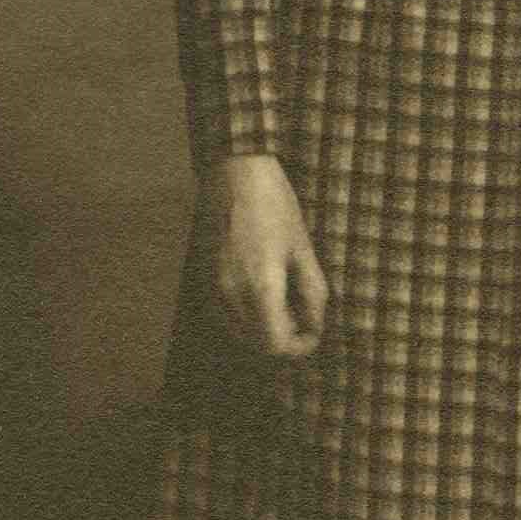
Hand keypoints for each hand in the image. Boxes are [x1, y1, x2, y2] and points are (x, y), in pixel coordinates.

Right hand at [199, 154, 328, 362]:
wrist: (235, 172)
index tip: (312, 331)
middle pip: (257, 344)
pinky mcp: (205, 277)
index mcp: (261, 287)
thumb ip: (312, 292)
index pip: (276, 345)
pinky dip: (245, 316)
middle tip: (300, 315)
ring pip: (238, 332)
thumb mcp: (303, 248)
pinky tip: (259, 292)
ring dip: (262, 329)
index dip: (299, 346)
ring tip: (281, 302)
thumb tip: (315, 323)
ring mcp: (214, 287)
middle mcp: (232, 294)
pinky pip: (225, 314)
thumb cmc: (275, 205)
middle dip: (282, 338)